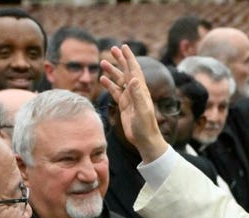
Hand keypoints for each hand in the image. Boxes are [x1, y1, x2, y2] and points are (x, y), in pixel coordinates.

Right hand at [99, 45, 168, 162]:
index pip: (134, 69)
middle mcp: (135, 91)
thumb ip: (137, 95)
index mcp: (141, 90)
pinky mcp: (125, 106)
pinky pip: (116, 92)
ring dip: (112, 71)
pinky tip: (102, 80)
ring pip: (119, 80)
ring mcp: (130, 98)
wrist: (145, 139)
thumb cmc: (145, 126)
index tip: (124, 47)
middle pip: (126, 71)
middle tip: (112, 49)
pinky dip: (109, 85)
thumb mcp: (141, 110)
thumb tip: (132, 79)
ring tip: (102, 62)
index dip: (129, 58)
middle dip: (120, 60)